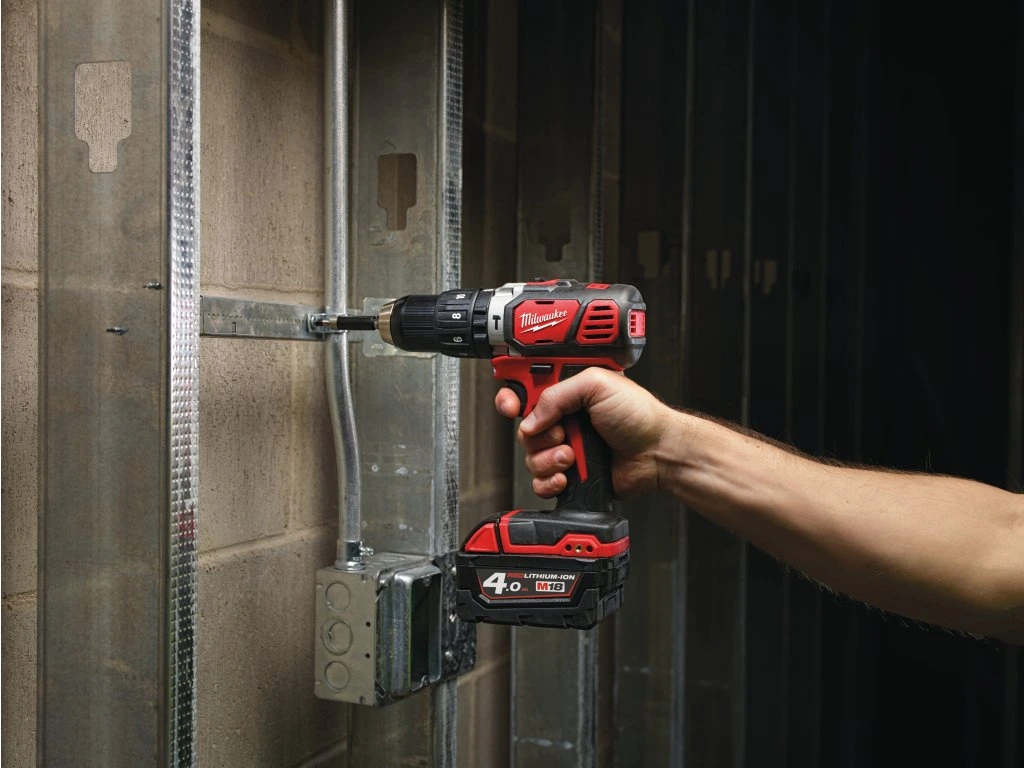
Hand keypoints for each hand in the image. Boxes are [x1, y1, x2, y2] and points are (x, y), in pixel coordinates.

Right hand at [495, 367, 671, 498]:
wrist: (658, 453)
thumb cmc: (639, 416)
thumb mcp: (597, 385)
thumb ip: (558, 394)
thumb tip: (531, 418)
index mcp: (568, 393)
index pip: (526, 391)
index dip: (511, 399)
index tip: (511, 407)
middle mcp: (564, 420)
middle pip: (525, 430)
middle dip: (540, 436)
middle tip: (563, 435)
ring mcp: (566, 448)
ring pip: (531, 458)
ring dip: (548, 460)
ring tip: (572, 457)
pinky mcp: (569, 474)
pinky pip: (542, 482)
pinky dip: (550, 481)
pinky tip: (568, 476)